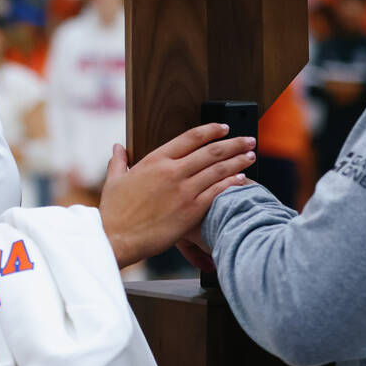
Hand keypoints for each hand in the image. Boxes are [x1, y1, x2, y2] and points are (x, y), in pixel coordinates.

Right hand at [99, 124, 255, 267]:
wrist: (117, 238)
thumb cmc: (114, 212)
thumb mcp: (114, 181)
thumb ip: (119, 161)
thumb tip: (118, 147)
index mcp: (155, 160)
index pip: (190, 138)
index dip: (211, 130)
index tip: (224, 127)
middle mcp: (172, 171)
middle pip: (211, 151)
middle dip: (234, 143)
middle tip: (249, 139)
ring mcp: (183, 191)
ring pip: (218, 170)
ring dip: (238, 161)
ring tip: (251, 156)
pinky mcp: (191, 210)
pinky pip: (217, 192)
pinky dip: (232, 184)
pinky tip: (243, 179)